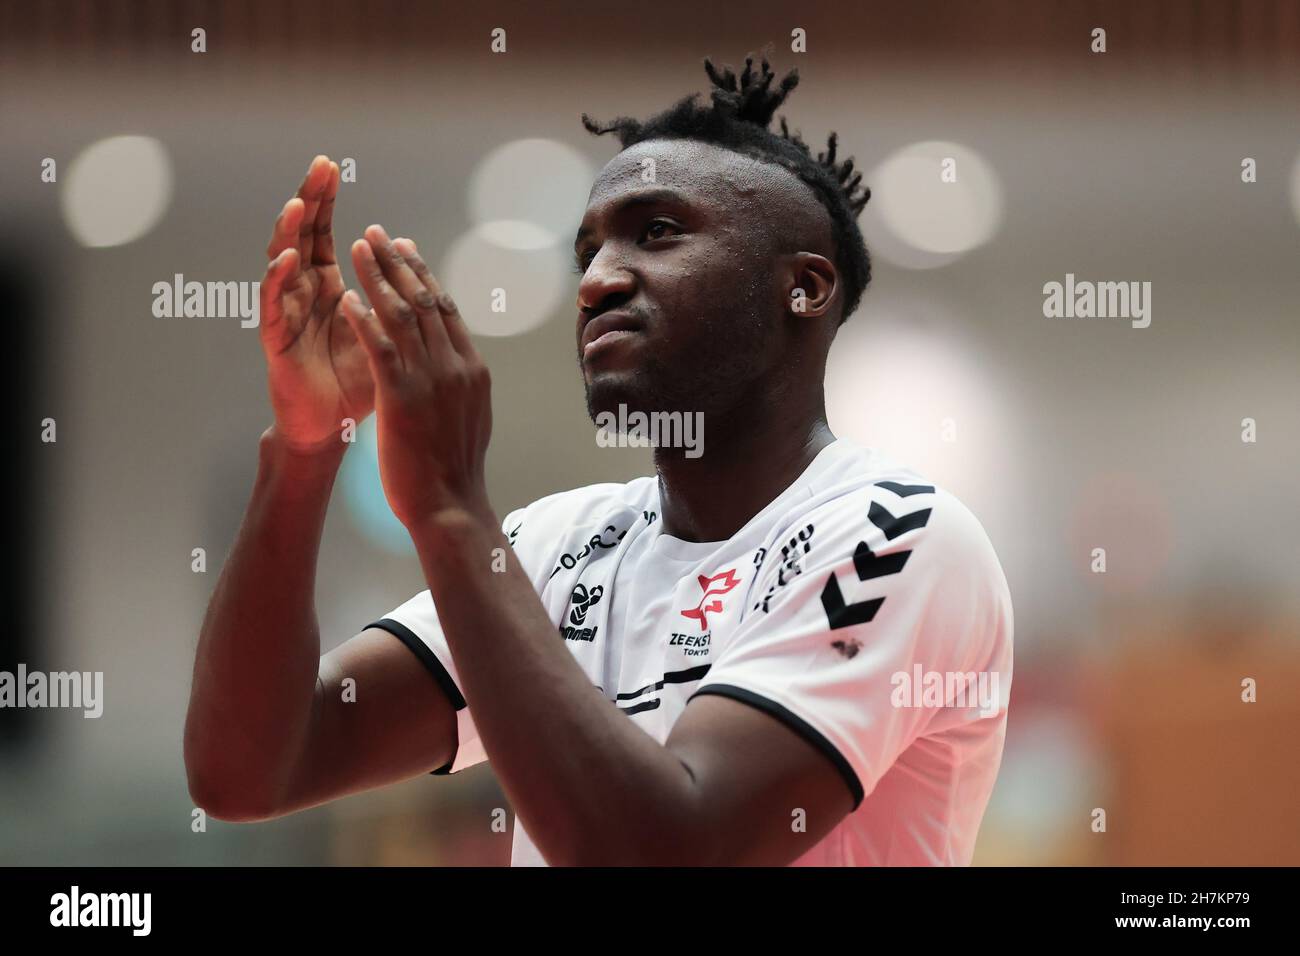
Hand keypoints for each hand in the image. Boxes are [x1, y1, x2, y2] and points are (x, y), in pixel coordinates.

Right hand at [260, 155, 375, 453]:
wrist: (333, 427)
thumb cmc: (357, 383)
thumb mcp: (384, 335)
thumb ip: (393, 304)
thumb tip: (423, 274)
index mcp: (328, 288)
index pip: (323, 234)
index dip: (326, 202)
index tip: (332, 167)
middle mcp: (302, 293)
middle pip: (300, 236)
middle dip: (307, 201)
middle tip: (317, 168)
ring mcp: (286, 312)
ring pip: (281, 262)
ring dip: (288, 233)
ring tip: (297, 205)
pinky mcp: (275, 338)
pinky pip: (273, 304)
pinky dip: (279, 280)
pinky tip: (289, 259)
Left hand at [341, 225, 493, 527]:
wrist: (449, 503)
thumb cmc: (453, 469)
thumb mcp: (469, 416)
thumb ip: (462, 385)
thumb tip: (460, 368)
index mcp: (472, 368)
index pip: (445, 310)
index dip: (423, 275)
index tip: (406, 251)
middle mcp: (455, 365)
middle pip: (424, 300)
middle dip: (398, 262)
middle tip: (377, 234)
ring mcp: (430, 378)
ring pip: (402, 314)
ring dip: (377, 276)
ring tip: (358, 248)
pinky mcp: (402, 393)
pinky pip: (379, 345)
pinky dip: (363, 317)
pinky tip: (346, 297)